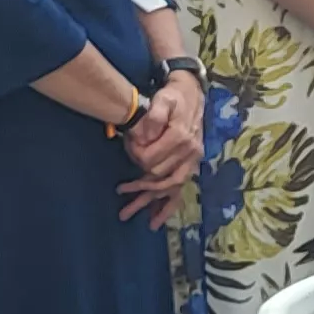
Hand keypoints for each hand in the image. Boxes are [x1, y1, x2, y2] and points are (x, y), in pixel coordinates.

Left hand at [116, 97, 201, 218]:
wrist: (192, 94)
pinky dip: (169, 205)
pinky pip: (180, 188)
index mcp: (181, 137)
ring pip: (172, 189)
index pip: (154, 160)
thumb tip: (145, 136)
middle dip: (141, 191)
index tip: (127, 162)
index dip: (137, 162)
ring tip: (137, 218)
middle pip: (162, 178)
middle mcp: (189, 152)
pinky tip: (157, 218)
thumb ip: (154, 115)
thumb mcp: (163, 99)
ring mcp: (191, 160)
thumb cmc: (174, 97)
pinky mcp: (190, 164)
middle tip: (122, 198)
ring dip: (154, 205)